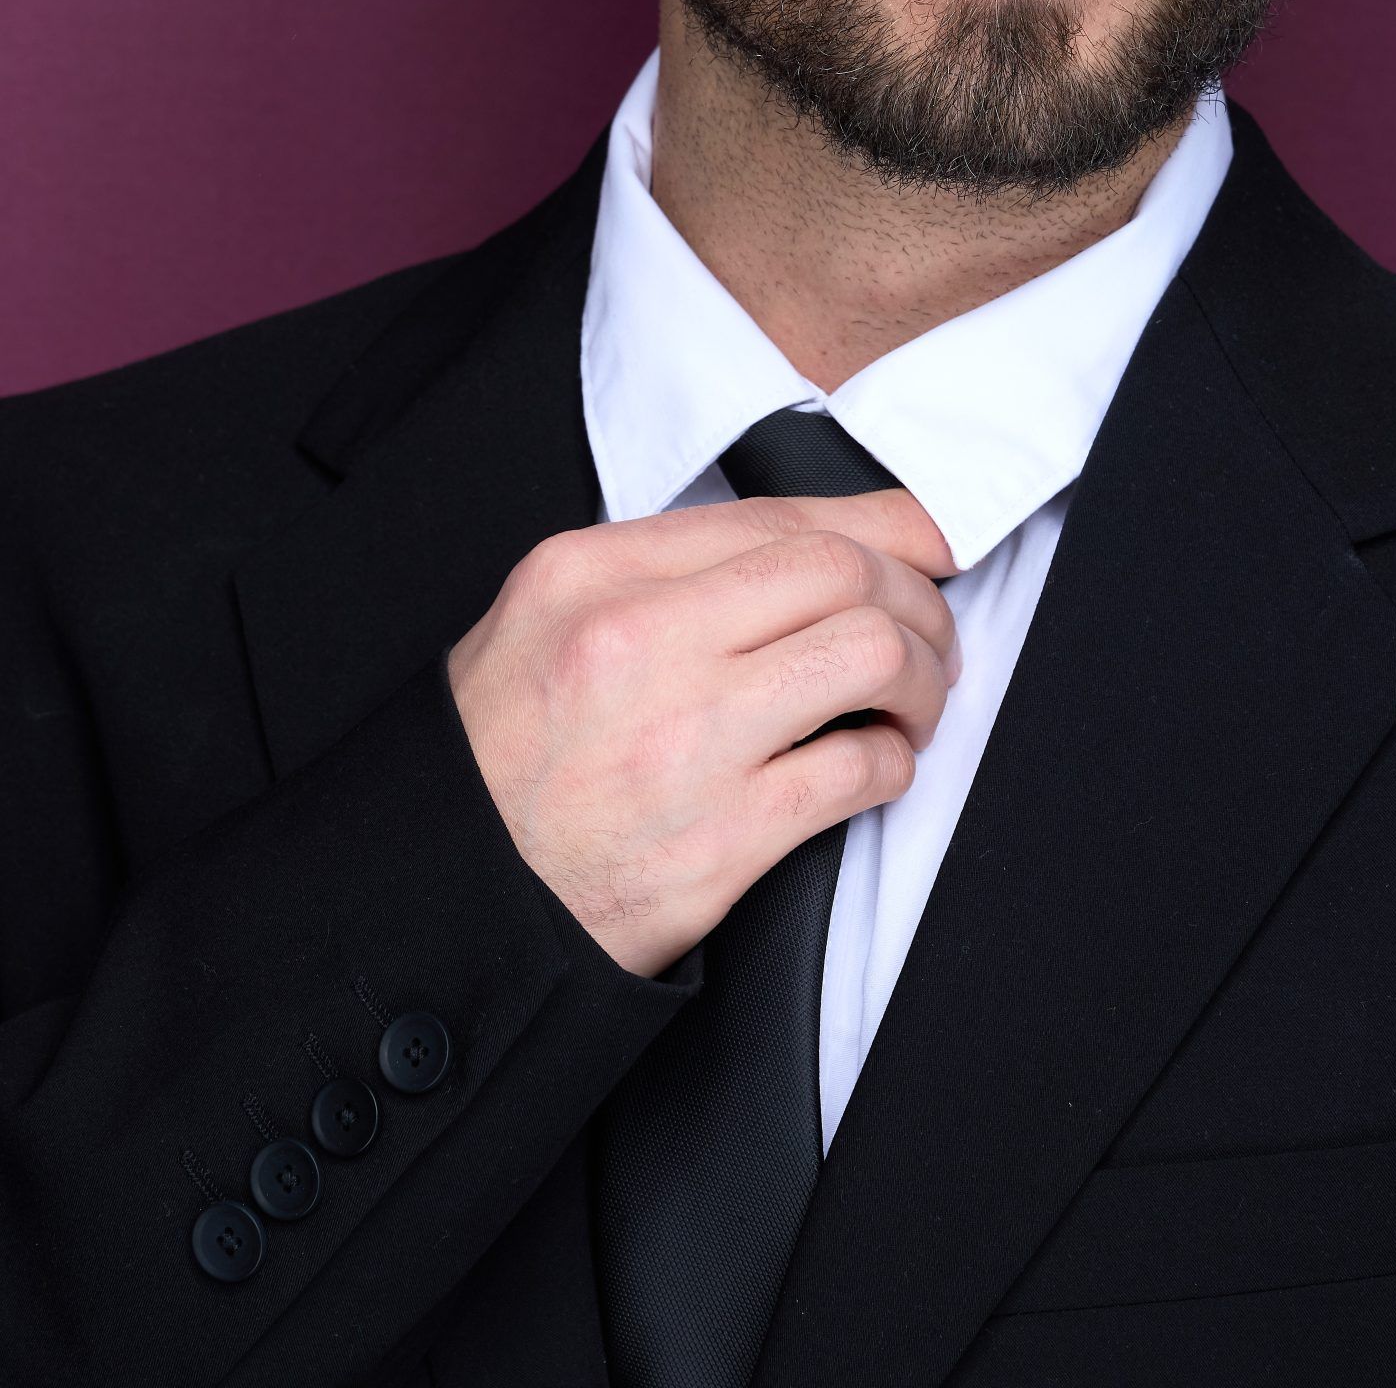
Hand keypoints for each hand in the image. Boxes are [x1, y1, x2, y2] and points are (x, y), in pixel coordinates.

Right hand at [447, 491, 959, 976]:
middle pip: (840, 573)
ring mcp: (683, 741)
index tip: (929, 539)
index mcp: (592, 573)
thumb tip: (808, 547)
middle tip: (928, 633)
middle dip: (914, 597)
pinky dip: (894, 764)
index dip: (880, 524)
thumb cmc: (502, 756)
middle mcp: (637, 642)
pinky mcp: (720, 840)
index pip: (775, 517)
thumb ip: (660, 570)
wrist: (447, 897)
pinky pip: (856, 773)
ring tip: (912, 701)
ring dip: (920, 677)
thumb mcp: (548, 617)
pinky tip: (878, 767)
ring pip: (868, 655)